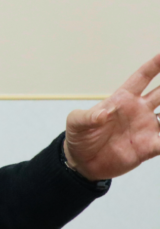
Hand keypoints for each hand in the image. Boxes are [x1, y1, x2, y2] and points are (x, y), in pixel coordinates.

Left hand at [64, 54, 159, 180]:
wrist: (82, 162)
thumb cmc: (79, 137)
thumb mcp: (76, 123)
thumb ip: (88, 117)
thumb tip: (102, 114)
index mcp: (122, 99)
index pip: (142, 78)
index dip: (154, 65)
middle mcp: (138, 111)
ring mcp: (146, 128)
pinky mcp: (149, 147)